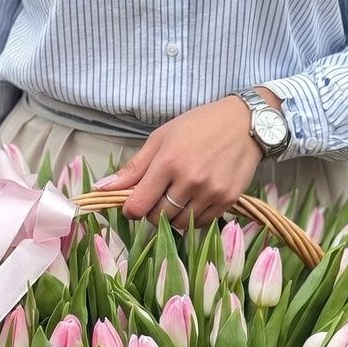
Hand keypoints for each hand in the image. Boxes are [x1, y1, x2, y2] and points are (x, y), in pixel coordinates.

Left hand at [94, 88, 281, 229]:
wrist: (245, 122)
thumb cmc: (198, 125)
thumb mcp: (161, 138)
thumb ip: (134, 167)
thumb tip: (102, 189)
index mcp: (168, 162)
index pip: (138, 205)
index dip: (131, 209)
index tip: (133, 203)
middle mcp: (190, 180)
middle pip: (158, 218)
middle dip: (151, 211)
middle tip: (158, 196)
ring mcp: (211, 192)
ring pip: (179, 224)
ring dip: (172, 216)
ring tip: (177, 197)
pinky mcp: (228, 200)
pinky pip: (201, 223)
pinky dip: (193, 217)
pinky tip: (195, 199)